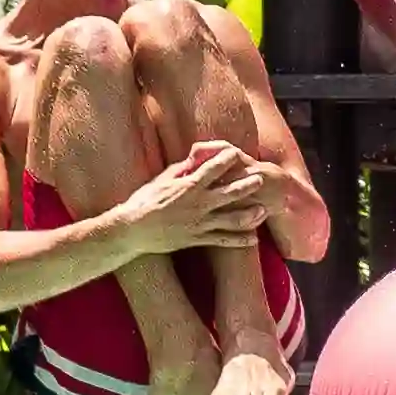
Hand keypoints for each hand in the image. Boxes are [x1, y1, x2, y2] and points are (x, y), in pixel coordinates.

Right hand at [121, 142, 268, 251]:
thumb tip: (197, 156)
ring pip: (231, 219)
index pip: (213, 169)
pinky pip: (222, 240)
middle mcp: (197, 204)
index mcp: (188, 186)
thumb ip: (182, 168)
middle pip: (229, 194)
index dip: (227, 160)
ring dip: (250, 214)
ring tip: (264, 210)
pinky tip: (253, 238)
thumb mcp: (162, 179)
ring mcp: (198, 223)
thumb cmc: (143, 201)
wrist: (131, 230)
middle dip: (247, 186)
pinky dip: (239, 240)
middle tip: (261, 179)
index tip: (239, 153)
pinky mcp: (196, 239)